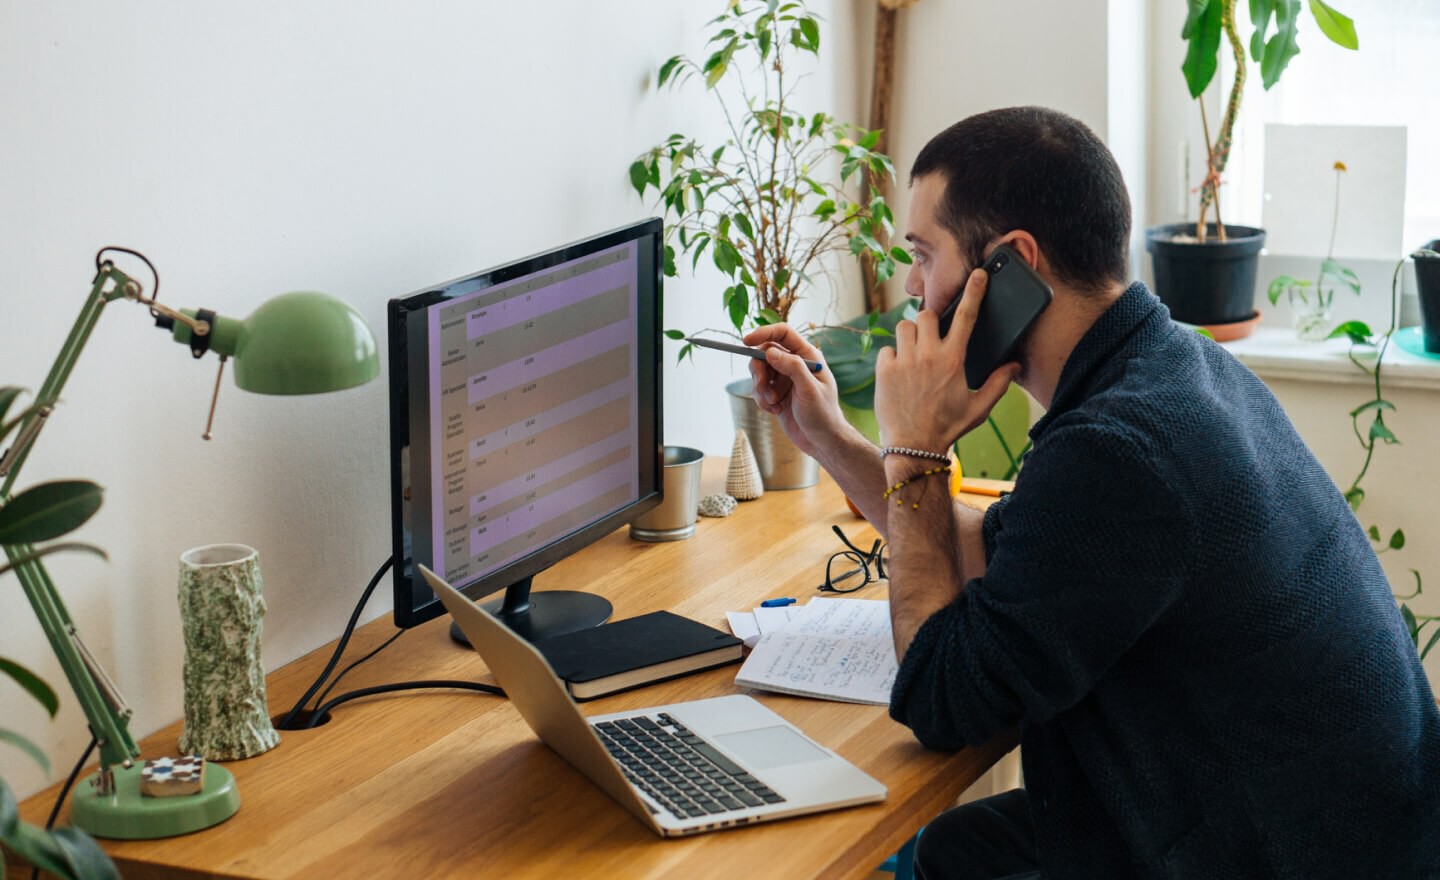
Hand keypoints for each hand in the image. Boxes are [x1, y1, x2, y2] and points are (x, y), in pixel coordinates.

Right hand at [741, 323, 847, 458]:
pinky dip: (761, 399)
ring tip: (773, 403)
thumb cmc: (823, 414)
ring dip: (760, 388)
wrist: (821, 440)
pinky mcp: (776, 392)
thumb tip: (771, 351)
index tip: (746, 342)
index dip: (764, 333)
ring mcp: (784, 378)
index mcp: (807, 356)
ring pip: (759, 371)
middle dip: (759, 370)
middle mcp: (795, 363)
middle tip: (762, 386)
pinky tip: (775, 410)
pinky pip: (759, 388)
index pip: (783, 333)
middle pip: (765, 352)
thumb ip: (792, 367)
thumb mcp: (809, 390)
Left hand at [875, 268, 1019, 451]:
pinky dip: (892, 357)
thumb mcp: (979, 407)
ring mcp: (904, 361)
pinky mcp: (884, 370)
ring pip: (903, 327)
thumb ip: (998, 383)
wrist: (914, 446)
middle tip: (930, 338)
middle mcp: (928, 355)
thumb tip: (1014, 365)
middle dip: (928, 320)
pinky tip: (899, 373)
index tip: (977, 274)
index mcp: (954, 359)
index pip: (966, 316)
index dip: (974, 291)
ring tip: (914, 355)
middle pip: (925, 314)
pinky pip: (887, 349)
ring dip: (909, 336)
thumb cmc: (948, 427)